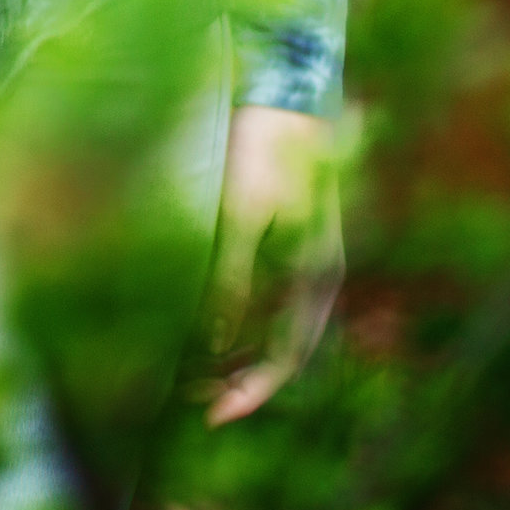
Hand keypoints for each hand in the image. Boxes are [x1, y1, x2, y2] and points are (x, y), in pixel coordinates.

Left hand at [203, 103, 342, 425]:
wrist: (285, 93)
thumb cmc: (262, 151)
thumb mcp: (239, 216)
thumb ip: (230, 281)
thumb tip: (213, 345)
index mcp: (314, 277)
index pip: (286, 359)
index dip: (250, 393)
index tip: (212, 416)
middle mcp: (317, 277)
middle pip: (283, 350)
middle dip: (241, 379)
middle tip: (191, 397)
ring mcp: (307, 259)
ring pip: (275, 328)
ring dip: (240, 353)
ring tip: (192, 369)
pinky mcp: (292, 241)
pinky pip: (270, 301)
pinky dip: (242, 322)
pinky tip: (207, 324)